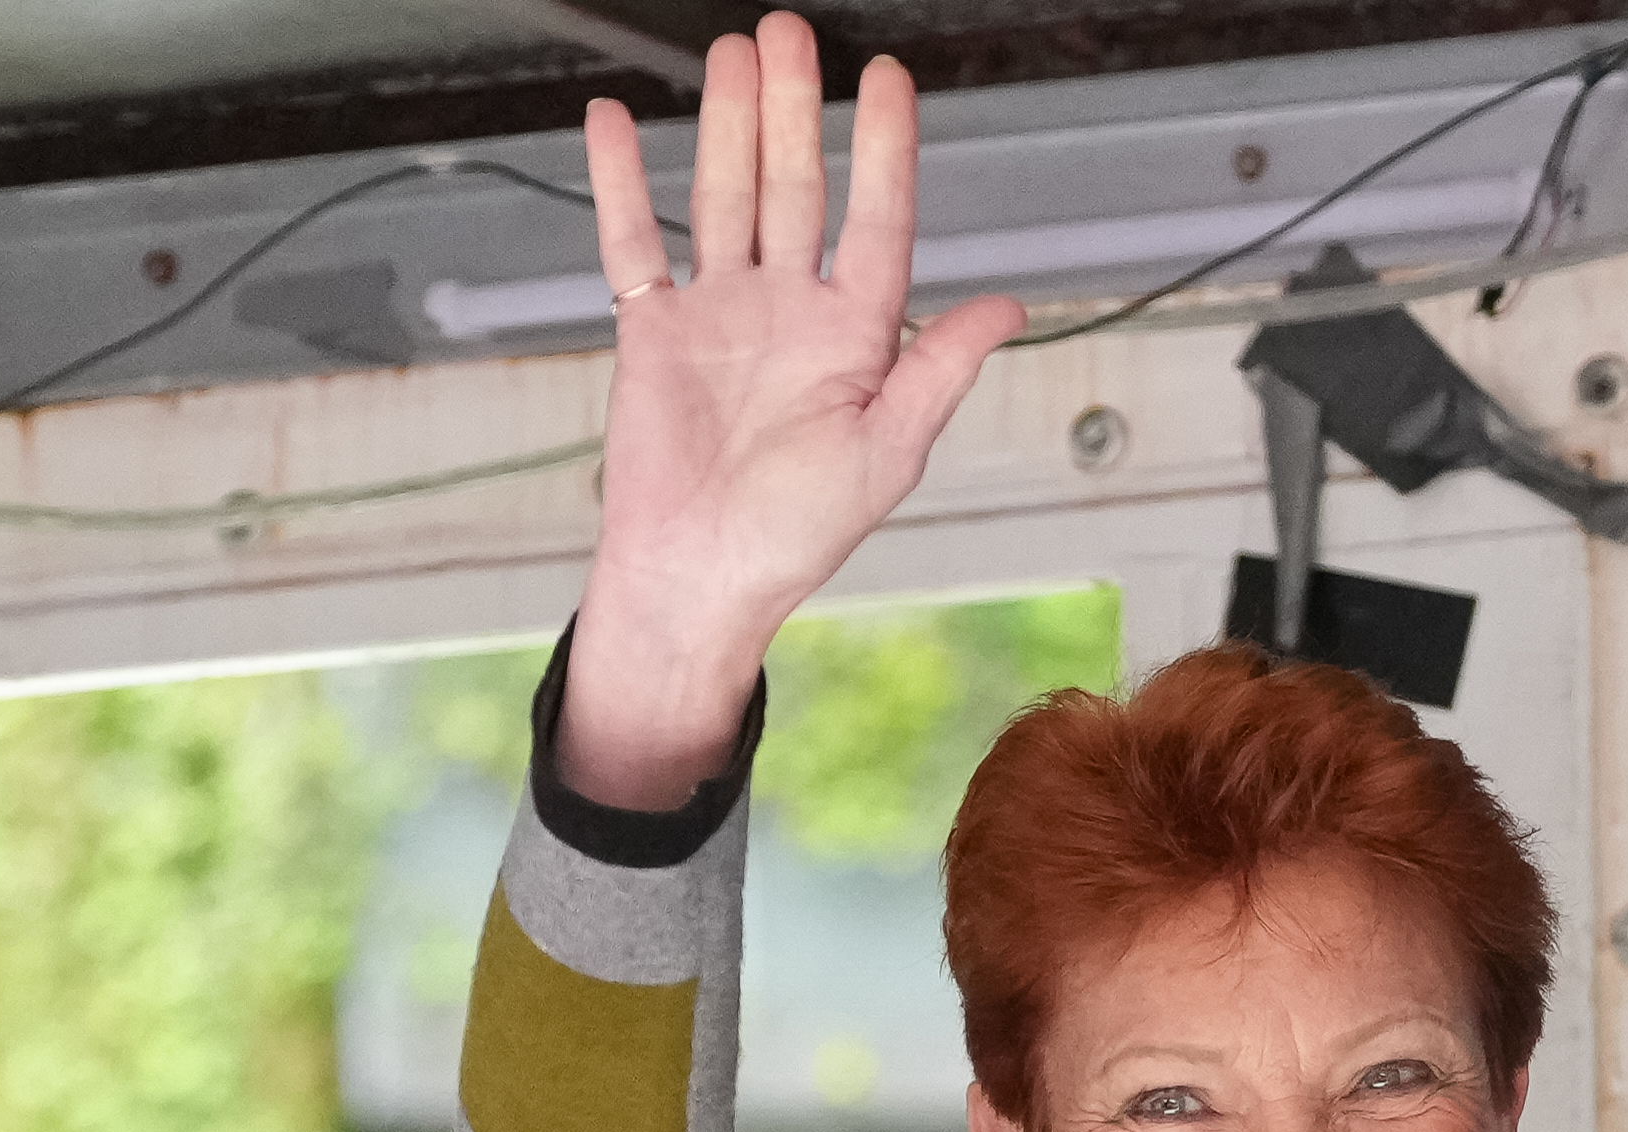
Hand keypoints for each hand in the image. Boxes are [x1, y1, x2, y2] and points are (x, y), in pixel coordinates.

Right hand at [560, 15, 1024, 808]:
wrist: (699, 581)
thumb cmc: (795, 537)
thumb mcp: (888, 454)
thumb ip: (938, 370)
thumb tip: (1007, 304)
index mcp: (855, 338)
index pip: (877, 221)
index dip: (883, 150)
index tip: (887, 82)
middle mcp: (789, 312)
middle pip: (796, 188)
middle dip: (795, 110)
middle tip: (790, 33)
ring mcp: (719, 315)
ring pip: (725, 197)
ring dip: (730, 126)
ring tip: (734, 56)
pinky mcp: (654, 332)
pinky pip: (634, 243)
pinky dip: (622, 184)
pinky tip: (619, 125)